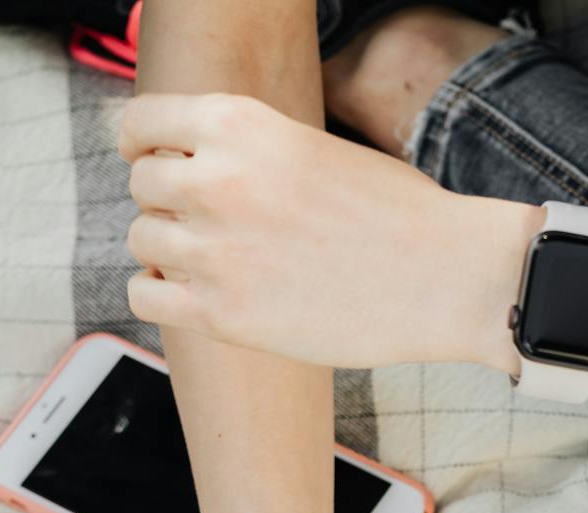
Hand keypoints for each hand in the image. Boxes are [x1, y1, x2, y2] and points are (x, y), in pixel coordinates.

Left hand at [117, 92, 530, 372]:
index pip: (141, 121)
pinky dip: (160, 290)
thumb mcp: (311, 146)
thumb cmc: (396, 212)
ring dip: (169, 247)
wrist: (446, 275)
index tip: (153, 158)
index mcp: (239, 125)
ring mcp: (215, 250)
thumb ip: (247, 151)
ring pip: (141, 239)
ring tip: (217, 258)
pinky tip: (195, 291)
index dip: (143, 142)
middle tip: (210, 220)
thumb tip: (191, 168)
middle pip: (142, 184)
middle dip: (168, 200)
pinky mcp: (223, 314)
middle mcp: (216, 180)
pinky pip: (144, 294)